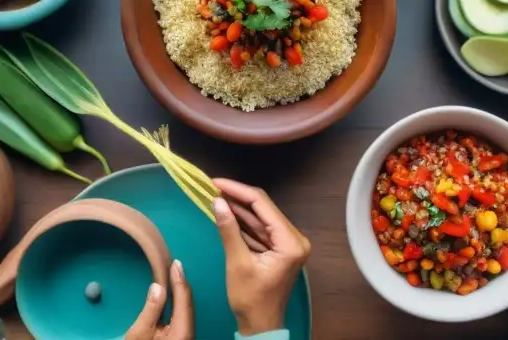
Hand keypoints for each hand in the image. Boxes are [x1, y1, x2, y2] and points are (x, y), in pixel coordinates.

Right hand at [125, 260, 193, 339]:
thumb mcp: (140, 332)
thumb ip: (151, 310)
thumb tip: (157, 286)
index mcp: (182, 331)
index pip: (184, 300)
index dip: (179, 280)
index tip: (176, 263)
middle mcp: (189, 332)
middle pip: (188, 304)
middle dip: (181, 284)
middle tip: (175, 265)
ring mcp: (187, 334)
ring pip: (187, 309)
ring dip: (181, 292)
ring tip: (174, 275)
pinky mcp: (182, 336)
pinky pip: (184, 315)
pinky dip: (179, 302)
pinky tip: (173, 294)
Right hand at [213, 178, 309, 336]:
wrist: (260, 325)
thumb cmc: (250, 299)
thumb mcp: (238, 263)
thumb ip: (229, 230)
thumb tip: (217, 201)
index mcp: (290, 242)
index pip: (263, 206)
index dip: (238, 191)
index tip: (216, 182)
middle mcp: (294, 238)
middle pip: (263, 208)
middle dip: (237, 197)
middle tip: (212, 186)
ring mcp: (288, 243)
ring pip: (261, 217)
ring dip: (239, 208)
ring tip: (215, 195)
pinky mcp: (279, 248)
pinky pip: (260, 228)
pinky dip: (243, 221)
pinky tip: (226, 211)